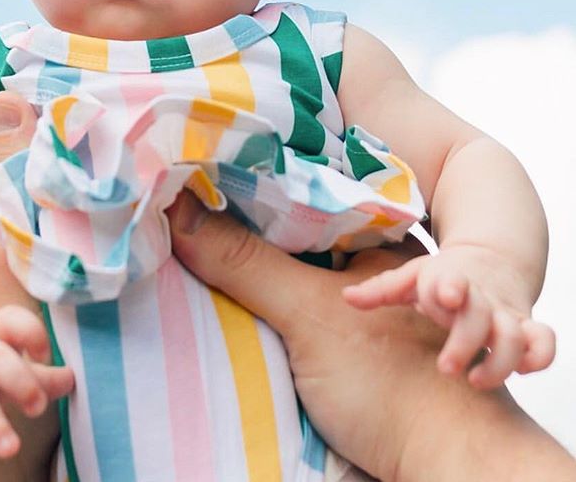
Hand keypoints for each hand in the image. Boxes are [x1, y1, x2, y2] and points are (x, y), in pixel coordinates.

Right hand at [167, 191, 574, 481]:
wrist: (445, 466)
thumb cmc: (394, 382)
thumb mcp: (309, 313)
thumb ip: (247, 263)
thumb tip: (180, 212)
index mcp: (377, 243)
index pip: (309, 197)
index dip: (260, 184)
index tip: (210, 174)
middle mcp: (374, 270)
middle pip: (299, 237)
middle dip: (250, 228)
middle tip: (194, 209)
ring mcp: (362, 312)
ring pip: (297, 275)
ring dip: (254, 270)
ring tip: (203, 249)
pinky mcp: (349, 353)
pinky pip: (298, 313)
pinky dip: (267, 307)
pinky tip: (236, 302)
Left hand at [342, 243, 555, 388]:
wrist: (489, 261)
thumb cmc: (440, 278)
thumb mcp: (411, 277)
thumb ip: (381, 290)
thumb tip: (346, 297)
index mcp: (447, 279)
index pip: (451, 280)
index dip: (450, 287)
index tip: (446, 294)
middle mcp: (479, 297)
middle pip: (480, 316)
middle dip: (466, 341)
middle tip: (446, 366)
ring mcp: (505, 313)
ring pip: (514, 335)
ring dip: (499, 360)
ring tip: (475, 380)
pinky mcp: (526, 329)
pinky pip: (544, 343)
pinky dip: (539, 356)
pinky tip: (521, 371)